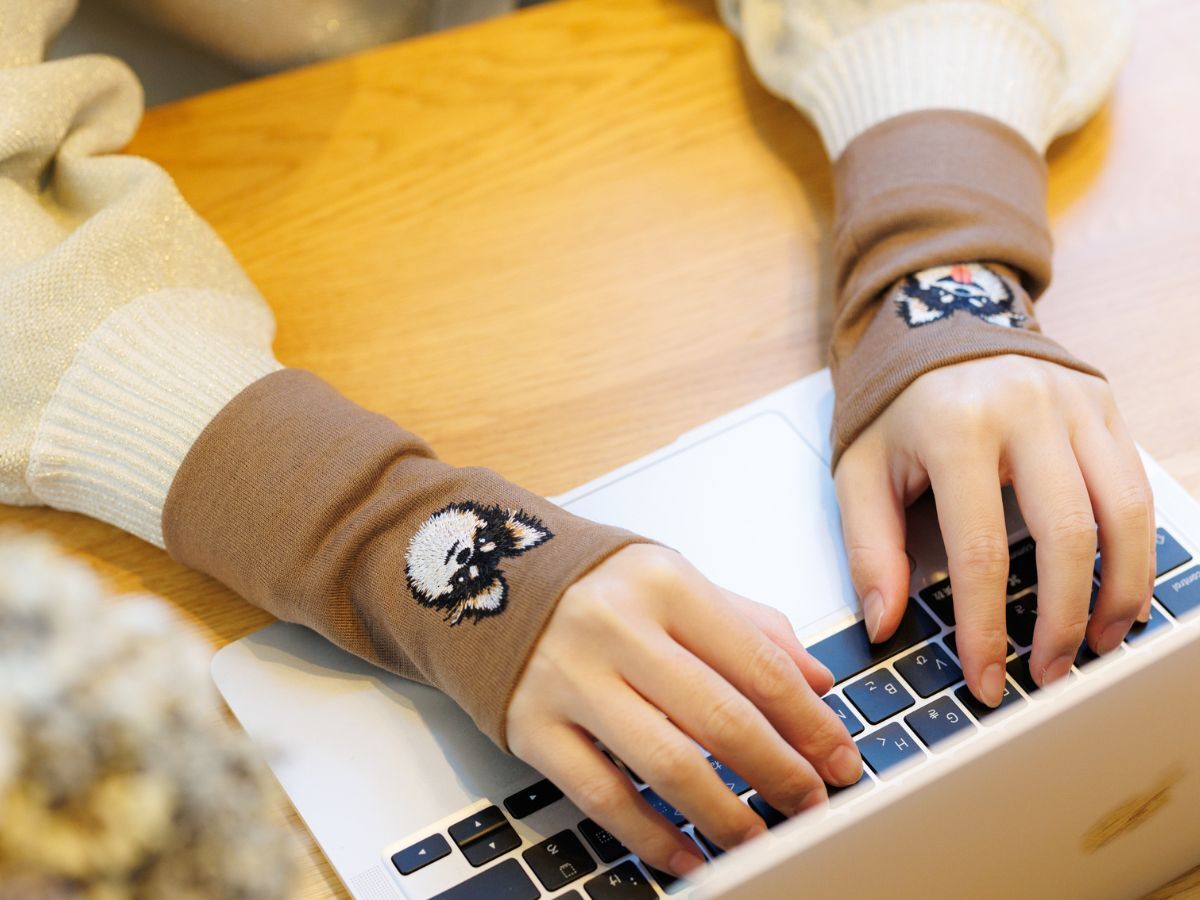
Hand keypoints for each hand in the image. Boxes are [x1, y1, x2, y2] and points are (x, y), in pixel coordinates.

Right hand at [506, 544, 861, 876]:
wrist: (477, 574)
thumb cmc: (590, 583)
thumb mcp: (673, 580)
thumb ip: (748, 625)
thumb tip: (817, 682)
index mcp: (663, 583)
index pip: (758, 662)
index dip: (810, 721)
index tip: (840, 758)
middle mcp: (616, 627)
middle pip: (720, 717)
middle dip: (780, 772)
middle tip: (812, 804)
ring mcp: (569, 679)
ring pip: (666, 764)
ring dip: (726, 813)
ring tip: (762, 838)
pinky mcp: (532, 726)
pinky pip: (603, 796)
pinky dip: (652, 835)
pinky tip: (689, 853)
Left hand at [836, 356, 1153, 707]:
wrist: (935, 319)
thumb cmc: (895, 402)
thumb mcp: (859, 467)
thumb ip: (868, 545)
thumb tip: (884, 620)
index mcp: (956, 427)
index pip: (980, 549)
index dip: (986, 626)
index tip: (986, 677)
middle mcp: (1025, 409)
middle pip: (1068, 535)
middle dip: (1062, 619)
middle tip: (1048, 671)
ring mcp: (1074, 403)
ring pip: (1124, 512)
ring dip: (1119, 591)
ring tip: (1097, 643)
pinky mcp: (1103, 404)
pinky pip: (1136, 486)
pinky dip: (1136, 548)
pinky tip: (1118, 589)